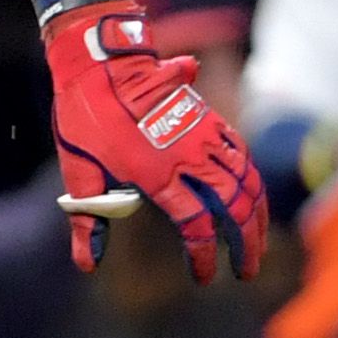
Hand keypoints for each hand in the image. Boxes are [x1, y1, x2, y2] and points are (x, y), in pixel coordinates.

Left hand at [43, 0, 266, 283]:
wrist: (102, 61)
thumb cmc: (86, 115)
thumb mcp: (79, 171)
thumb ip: (88, 219)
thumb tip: (88, 264)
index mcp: (158, 175)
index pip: (196, 225)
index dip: (204, 255)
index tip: (203, 276)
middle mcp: (189, 157)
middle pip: (234, 206)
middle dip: (246, 243)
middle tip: (247, 270)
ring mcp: (203, 135)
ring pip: (246, 179)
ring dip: (257, 212)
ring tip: (259, 239)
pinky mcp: (207, 117)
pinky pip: (240, 153)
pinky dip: (252, 178)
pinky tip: (253, 194)